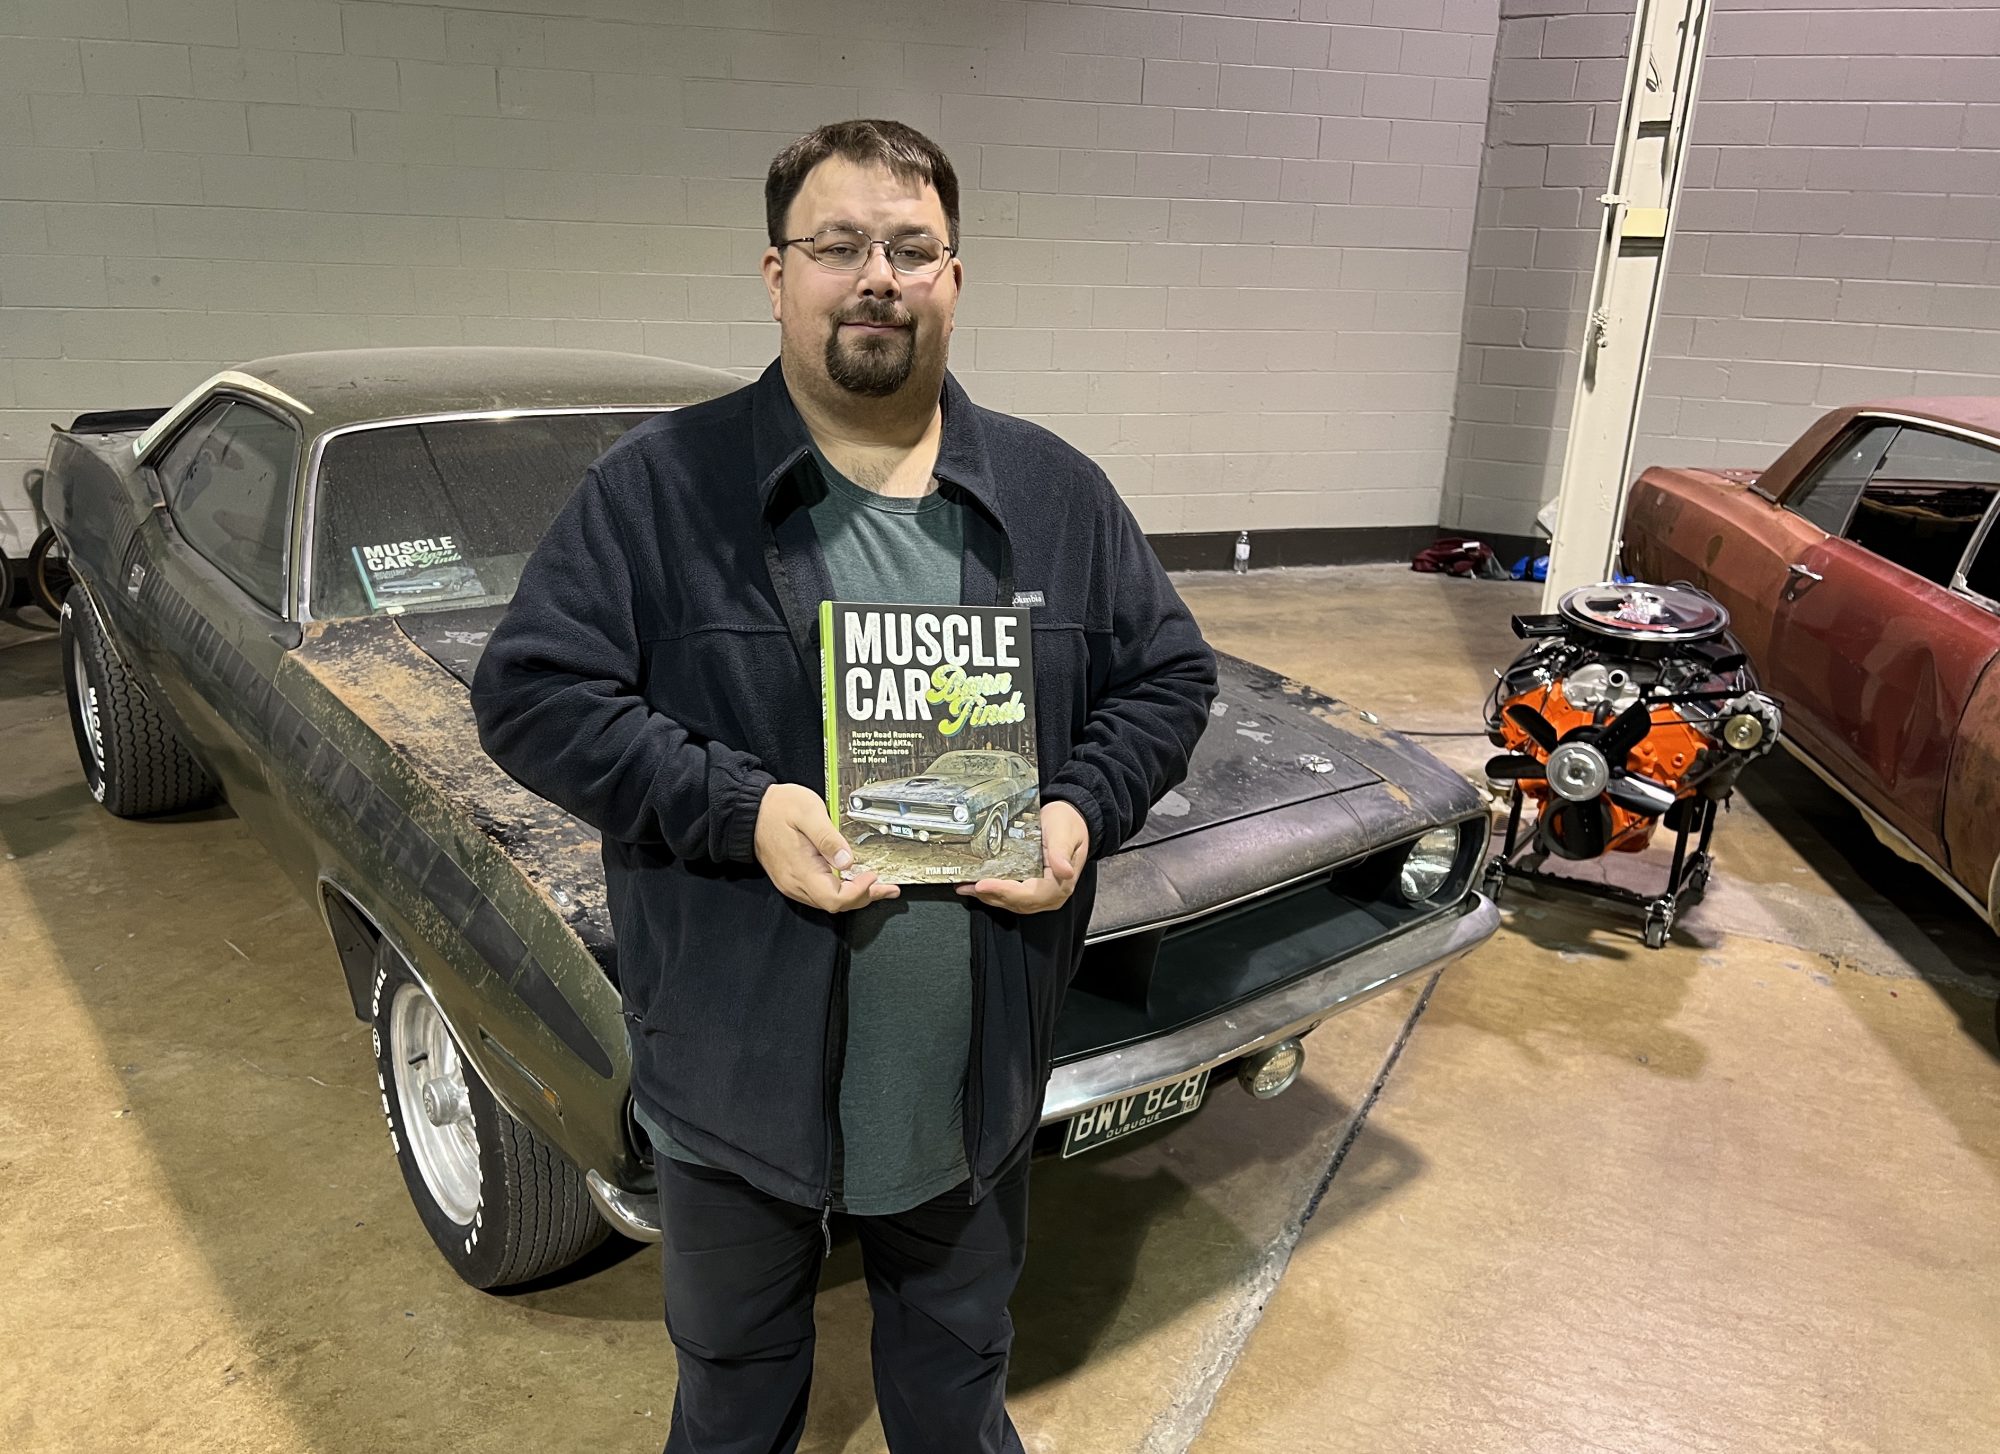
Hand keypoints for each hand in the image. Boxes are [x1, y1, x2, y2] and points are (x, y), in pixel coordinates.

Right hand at [754, 783, 899, 911]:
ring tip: (878, 886)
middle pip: (836, 904)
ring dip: (855, 895)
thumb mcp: (808, 812)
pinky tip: (853, 880)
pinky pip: (820, 893)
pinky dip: (841, 890)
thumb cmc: (778, 807)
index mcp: (801, 870)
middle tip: (888, 888)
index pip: (836, 899)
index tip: (873, 876)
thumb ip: (829, 838)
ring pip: (829, 901)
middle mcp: (796, 883)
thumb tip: (848, 861)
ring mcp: (793, 883)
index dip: (859, 892)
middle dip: (865, 897)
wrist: (751, 809)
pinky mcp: (792, 878)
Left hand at [957, 799, 1088, 914]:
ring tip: (965, 887)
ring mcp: (1041, 895)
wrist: (1072, 822)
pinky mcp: (1032, 889)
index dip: (1004, 892)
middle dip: (990, 895)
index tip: (982, 885)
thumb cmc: (1067, 825)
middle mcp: (1051, 895)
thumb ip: (1061, 853)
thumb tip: (1064, 872)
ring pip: (1011, 902)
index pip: (1028, 895)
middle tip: (967, 887)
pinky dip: (993, 892)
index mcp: (1060, 884)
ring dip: (988, 896)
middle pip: (1016, 902)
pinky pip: (1011, 896)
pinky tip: (977, 886)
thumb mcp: (1063, 833)